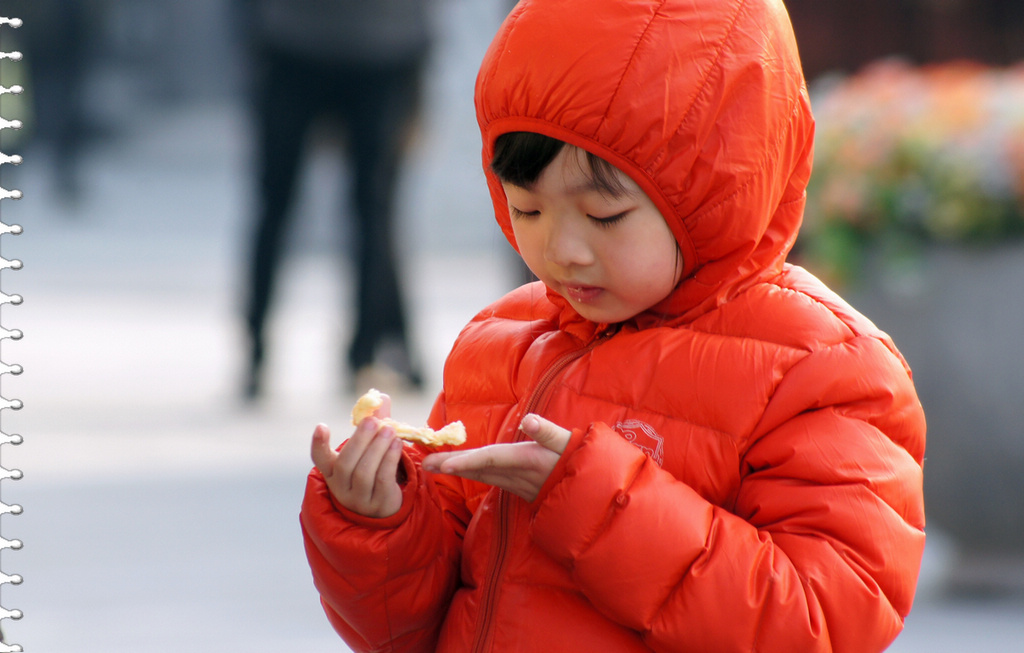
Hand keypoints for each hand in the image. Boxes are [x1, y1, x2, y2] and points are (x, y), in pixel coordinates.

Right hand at [310, 394, 404, 517]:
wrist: (386, 505)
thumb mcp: (370, 447)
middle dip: (360, 440)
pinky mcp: (379, 504)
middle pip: (346, 464)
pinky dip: (390, 460)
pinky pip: (383, 480)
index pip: (320, 459)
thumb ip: (375, 423)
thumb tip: (381, 397)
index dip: (319, 443)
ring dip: (378, 449)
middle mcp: (341, 487)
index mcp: (333, 471)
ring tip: (390, 430)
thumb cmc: (374, 469)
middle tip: (373, 421)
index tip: (321, 425)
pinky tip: (398, 444)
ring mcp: (359, 499)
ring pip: (364, 473)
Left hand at [422, 414, 570, 501]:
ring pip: (482, 475)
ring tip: (433, 465)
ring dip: (458, 469)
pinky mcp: (519, 486)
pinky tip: (460, 469)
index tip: (444, 464)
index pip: (490, 460)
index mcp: (526, 460)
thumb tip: (528, 420)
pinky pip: (490, 478)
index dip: (467, 462)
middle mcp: (517, 475)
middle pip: (479, 469)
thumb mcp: (567, 442)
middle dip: (451, 467)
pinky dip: (472, 472)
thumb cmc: (580, 460)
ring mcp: (517, 483)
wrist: (594, 491)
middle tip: (425, 464)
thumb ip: (547, 431)